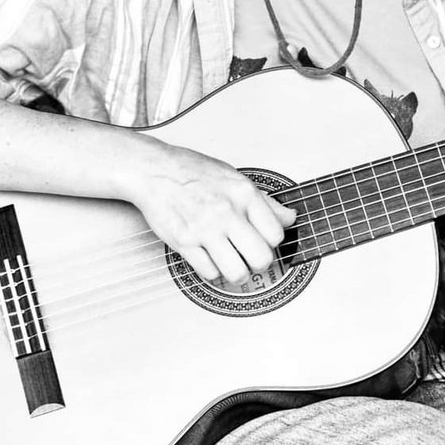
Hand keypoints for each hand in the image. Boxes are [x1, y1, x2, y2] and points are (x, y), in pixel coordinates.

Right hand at [124, 139, 295, 284]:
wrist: (155, 170)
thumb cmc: (193, 171)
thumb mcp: (235, 178)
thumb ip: (264, 201)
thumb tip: (290, 217)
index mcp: (244, 193)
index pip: (276, 233)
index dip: (272, 242)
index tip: (264, 241)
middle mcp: (227, 212)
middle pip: (262, 258)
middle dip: (259, 263)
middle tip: (251, 257)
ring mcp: (205, 229)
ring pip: (237, 273)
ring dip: (238, 274)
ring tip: (233, 265)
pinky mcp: (184, 243)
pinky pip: (209, 273)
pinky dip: (212, 271)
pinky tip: (210, 258)